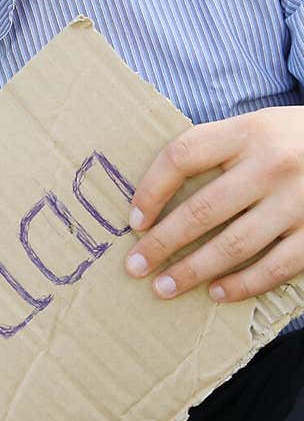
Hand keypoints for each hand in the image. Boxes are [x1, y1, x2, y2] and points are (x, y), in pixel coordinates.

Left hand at [123, 107, 303, 303]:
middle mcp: (271, 164)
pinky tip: (217, 293)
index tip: (133, 221)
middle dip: (162, 243)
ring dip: (194, 270)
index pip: (182, 156)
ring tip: (164, 287)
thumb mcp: (255, 127)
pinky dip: (243, 284)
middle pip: (203, 209)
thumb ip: (216, 150)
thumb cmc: (291, 140)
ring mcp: (298, 200)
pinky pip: (276, 266)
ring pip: (234, 244)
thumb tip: (157, 196)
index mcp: (247, 132)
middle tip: (135, 266)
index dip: (150, 190)